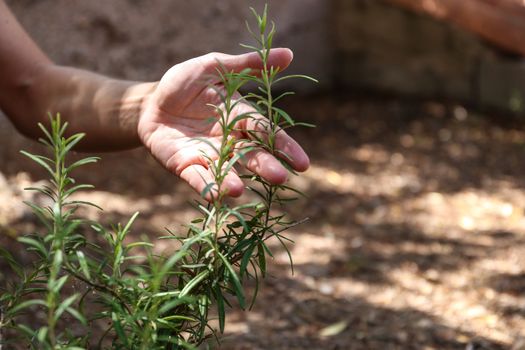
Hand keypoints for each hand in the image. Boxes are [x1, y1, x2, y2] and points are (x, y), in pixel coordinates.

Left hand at [138, 49, 309, 199]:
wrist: (151, 102)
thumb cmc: (186, 84)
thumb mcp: (214, 66)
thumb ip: (248, 65)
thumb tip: (290, 54)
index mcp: (240, 117)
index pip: (266, 132)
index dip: (284, 146)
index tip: (303, 163)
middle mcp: (228, 141)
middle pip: (250, 154)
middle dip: (264, 166)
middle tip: (280, 178)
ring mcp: (207, 155)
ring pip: (224, 170)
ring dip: (232, 180)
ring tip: (239, 190)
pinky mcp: (184, 165)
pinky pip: (196, 177)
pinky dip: (205, 186)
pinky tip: (214, 196)